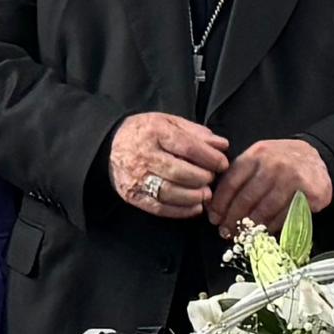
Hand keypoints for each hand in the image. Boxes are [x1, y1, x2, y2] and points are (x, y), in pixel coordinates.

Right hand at [111, 110, 232, 220]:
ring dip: (193, 196)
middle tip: (212, 178)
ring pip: (169, 192)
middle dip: (202, 178)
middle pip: (179, 172)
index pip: (187, 147)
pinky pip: (159, 207)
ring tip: (206, 194)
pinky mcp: (132, 195)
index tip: (222, 163)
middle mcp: (143, 155)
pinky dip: (180, 211)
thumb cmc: (146, 132)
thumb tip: (222, 145)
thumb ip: (196, 133)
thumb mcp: (169, 122)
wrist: (110, 145)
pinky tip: (195, 207)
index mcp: (154, 132)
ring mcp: (136, 178)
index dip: (209, 158)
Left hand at [208, 137, 333, 235]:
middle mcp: (273, 164)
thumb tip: (216, 204)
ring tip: (243, 235)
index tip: (215, 218)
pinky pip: (285, 215)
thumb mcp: (259, 158)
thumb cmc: (282, 161)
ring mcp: (292, 178)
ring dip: (251, 226)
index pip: (232, 182)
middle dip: (233, 219)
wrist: (316, 158)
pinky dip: (272, 226)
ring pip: (265, 209)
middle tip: (226, 231)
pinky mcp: (308, 192)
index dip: (221, 204)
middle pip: (246, 198)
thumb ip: (240, 175)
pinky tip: (264, 231)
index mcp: (256, 154)